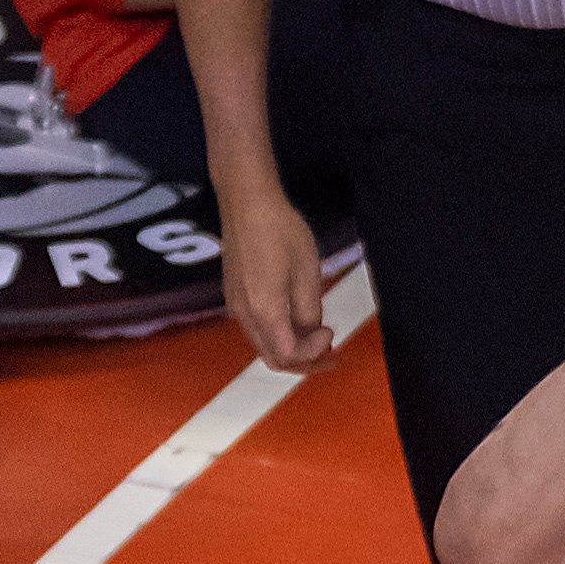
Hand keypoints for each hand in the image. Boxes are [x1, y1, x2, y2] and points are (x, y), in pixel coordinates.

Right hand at [220, 177, 334, 371]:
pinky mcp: (234, 295)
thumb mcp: (307, 272)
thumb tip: (312, 331)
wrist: (247, 202)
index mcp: (265, 311)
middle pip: (273, 357)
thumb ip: (310, 310)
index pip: (289, 354)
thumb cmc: (279, 229)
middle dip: (304, 361)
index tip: (330, 333)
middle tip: (330, 353)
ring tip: (317, 338)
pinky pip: (256, 328)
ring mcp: (236, 305)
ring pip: (264, 345)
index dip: (313, 352)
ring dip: (291, 348)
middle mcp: (245, 314)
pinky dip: (278, 333)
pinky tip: (296, 320)